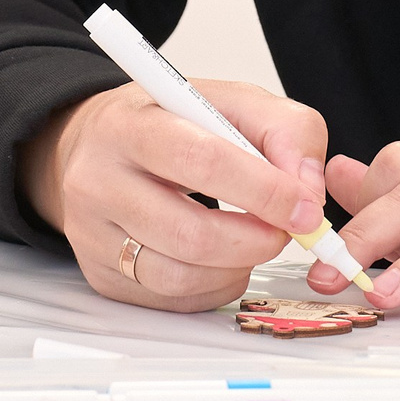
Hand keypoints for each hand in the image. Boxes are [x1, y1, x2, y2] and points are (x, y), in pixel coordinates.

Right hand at [19, 79, 329, 313]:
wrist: (93, 146)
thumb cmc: (167, 122)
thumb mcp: (228, 100)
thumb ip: (284, 130)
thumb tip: (307, 191)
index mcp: (129, 125)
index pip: (201, 162)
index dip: (264, 191)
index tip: (304, 208)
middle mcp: (98, 181)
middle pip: (190, 234)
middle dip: (257, 240)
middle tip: (284, 231)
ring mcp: (92, 235)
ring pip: (180, 276)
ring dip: (238, 267)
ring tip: (252, 241)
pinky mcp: (100, 276)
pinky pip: (172, 300)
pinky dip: (214, 286)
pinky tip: (221, 259)